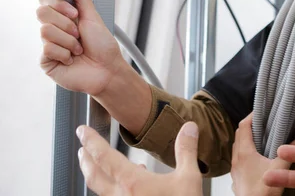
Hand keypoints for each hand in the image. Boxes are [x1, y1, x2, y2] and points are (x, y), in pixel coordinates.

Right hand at [37, 0, 124, 95]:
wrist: (108, 70)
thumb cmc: (104, 47)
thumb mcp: (94, 18)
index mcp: (64, 18)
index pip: (45, 0)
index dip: (58, 4)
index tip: (74, 12)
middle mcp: (54, 30)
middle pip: (41, 13)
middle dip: (66, 24)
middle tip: (79, 34)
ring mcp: (49, 45)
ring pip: (45, 31)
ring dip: (69, 41)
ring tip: (79, 49)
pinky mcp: (46, 61)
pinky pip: (47, 49)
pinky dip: (65, 53)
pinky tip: (72, 60)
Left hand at [77, 121, 202, 195]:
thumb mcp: (189, 179)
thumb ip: (185, 150)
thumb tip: (188, 127)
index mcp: (132, 183)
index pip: (103, 157)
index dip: (91, 141)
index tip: (83, 131)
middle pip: (93, 175)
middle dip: (86, 159)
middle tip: (82, 147)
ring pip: (101, 190)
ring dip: (96, 175)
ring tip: (98, 165)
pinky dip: (114, 188)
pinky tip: (128, 186)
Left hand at [231, 113, 294, 195]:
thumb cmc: (262, 193)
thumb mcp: (280, 169)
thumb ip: (292, 153)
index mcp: (244, 152)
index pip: (244, 126)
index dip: (251, 116)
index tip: (261, 111)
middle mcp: (236, 158)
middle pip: (239, 135)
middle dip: (250, 126)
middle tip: (262, 122)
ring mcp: (235, 168)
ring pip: (237, 147)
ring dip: (247, 139)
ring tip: (261, 138)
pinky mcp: (237, 177)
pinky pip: (239, 158)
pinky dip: (245, 152)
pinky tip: (256, 158)